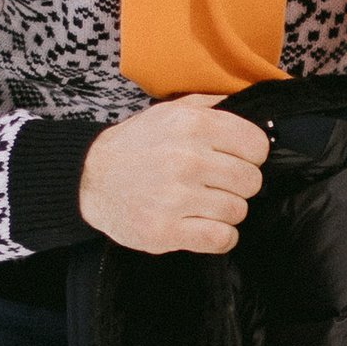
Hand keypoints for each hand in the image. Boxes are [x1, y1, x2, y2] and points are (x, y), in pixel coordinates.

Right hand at [79, 98, 269, 254]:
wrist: (89, 178)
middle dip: (238, 185)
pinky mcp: (165, 230)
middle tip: (217, 185)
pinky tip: (206, 226)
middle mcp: (186, 158)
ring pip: (238, 211)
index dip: (251, 156)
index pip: (257, 145)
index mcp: (192, 124)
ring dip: (225, 211)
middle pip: (251, 181)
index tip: (236, 161)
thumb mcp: (169, 111)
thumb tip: (252, 110)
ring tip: (204, 204)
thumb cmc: (136, 146)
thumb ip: (210, 106)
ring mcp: (175, 197)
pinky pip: (221, 238)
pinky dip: (221, 237)